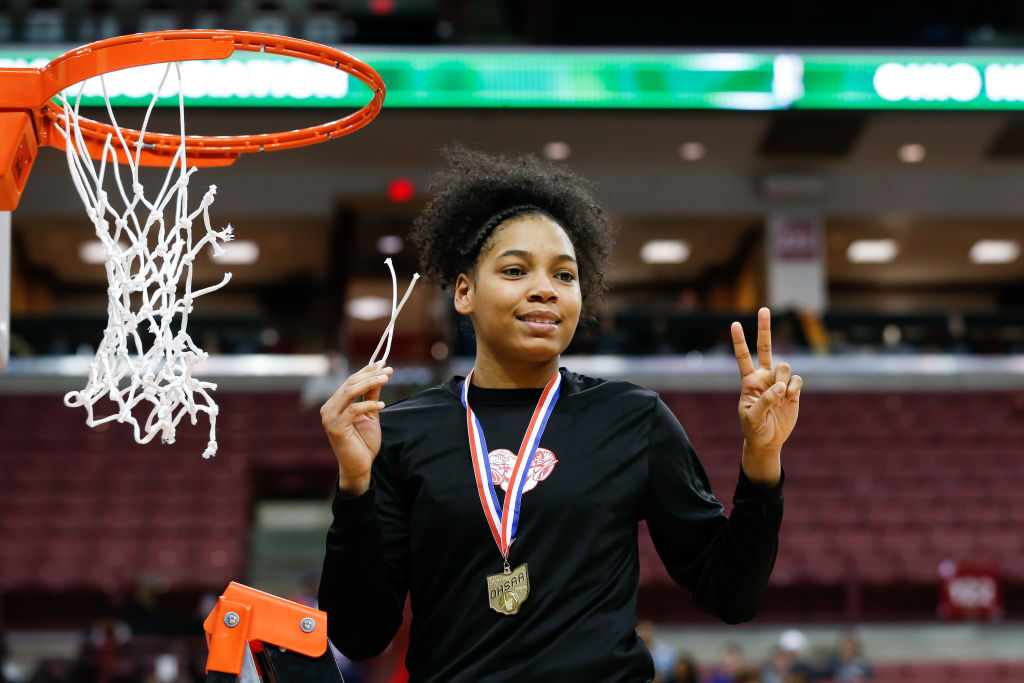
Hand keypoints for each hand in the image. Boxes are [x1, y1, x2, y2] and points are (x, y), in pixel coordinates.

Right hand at [320, 363, 392, 495]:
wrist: (359, 466)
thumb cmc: (364, 442)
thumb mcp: (371, 415)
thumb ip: (372, 396)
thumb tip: (380, 376)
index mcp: (335, 404)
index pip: (350, 381)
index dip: (366, 371)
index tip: (383, 364)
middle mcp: (329, 408)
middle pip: (350, 384)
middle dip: (370, 375)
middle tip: (388, 371)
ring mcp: (330, 418)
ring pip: (349, 393)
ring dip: (369, 384)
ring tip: (386, 379)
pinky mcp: (335, 428)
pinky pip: (352, 410)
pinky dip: (368, 405)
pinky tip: (383, 405)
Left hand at [731, 308, 801, 485]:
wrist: (768, 440)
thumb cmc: (754, 428)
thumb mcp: (752, 417)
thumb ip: (764, 401)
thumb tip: (780, 387)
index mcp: (748, 381)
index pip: (743, 357)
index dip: (739, 341)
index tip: (734, 324)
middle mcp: (764, 376)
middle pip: (765, 347)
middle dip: (764, 328)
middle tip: (763, 309)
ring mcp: (779, 381)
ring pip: (785, 366)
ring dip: (783, 379)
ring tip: (780, 396)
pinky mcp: (793, 389)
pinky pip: (797, 380)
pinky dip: (794, 389)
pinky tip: (789, 399)